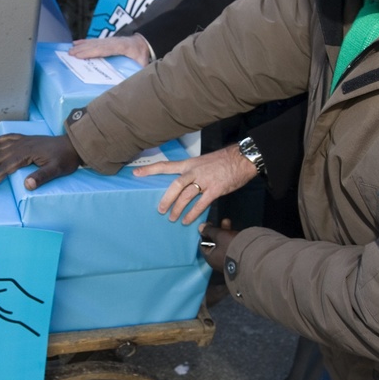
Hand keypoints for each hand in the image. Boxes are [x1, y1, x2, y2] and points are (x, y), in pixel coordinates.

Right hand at [0, 133, 80, 191]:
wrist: (74, 144)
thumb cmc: (65, 159)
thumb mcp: (56, 170)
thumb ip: (41, 177)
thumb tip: (26, 185)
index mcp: (26, 154)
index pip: (6, 168)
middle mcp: (22, 145)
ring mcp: (23, 141)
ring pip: (0, 147)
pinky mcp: (26, 139)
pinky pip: (8, 138)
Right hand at [70, 35, 151, 66]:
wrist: (143, 43)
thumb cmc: (141, 55)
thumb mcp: (142, 65)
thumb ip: (137, 72)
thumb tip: (130, 85)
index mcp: (122, 47)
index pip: (104, 49)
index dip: (92, 52)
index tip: (80, 56)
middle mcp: (113, 41)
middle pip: (96, 45)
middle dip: (82, 50)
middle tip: (70, 55)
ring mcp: (109, 40)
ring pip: (94, 42)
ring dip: (81, 46)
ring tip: (70, 50)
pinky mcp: (106, 41)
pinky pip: (94, 41)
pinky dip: (84, 42)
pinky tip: (76, 43)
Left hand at [134, 143, 259, 223]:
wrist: (242, 158)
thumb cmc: (223, 160)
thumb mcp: (203, 161)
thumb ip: (192, 171)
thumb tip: (184, 184)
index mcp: (189, 164)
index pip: (166, 166)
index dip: (150, 170)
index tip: (136, 173)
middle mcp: (194, 172)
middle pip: (175, 186)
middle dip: (166, 199)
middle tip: (160, 210)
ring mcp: (205, 181)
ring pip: (186, 196)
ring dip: (178, 209)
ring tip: (173, 218)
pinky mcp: (215, 190)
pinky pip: (201, 204)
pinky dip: (193, 214)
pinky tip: (187, 221)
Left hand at [198, 219, 236, 273]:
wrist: (254, 258)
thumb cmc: (232, 246)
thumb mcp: (220, 235)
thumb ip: (209, 230)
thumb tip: (200, 227)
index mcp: (210, 258)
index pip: (202, 244)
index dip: (204, 233)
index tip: (209, 224)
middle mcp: (216, 262)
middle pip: (214, 244)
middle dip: (217, 231)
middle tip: (222, 221)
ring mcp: (227, 263)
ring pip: (223, 245)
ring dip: (225, 234)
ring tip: (228, 222)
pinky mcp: (236, 262)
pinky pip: (231, 249)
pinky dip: (231, 240)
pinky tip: (236, 233)